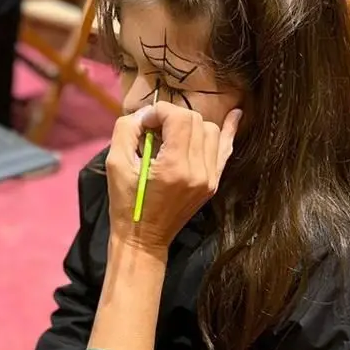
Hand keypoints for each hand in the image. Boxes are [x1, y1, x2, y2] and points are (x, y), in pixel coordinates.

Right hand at [104, 103, 241, 253]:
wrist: (144, 238)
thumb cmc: (126, 204)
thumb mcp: (115, 164)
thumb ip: (126, 130)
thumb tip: (143, 113)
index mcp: (174, 168)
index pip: (179, 118)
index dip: (160, 112)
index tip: (145, 123)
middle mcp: (198, 172)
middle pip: (196, 121)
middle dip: (173, 116)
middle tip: (154, 129)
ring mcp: (209, 178)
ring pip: (211, 131)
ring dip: (190, 125)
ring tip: (171, 135)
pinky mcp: (213, 183)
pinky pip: (225, 150)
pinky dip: (227, 131)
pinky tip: (234, 115)